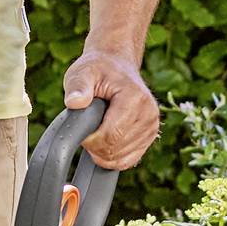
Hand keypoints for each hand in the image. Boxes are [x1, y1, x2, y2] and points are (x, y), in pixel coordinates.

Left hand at [64, 48, 157, 171]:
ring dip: (102, 152)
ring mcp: (152, 126)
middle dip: (94, 146)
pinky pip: (128, 161)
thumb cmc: (99, 69)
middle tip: (86, 128)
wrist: (117, 65)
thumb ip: (77, 86)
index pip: (111, 136)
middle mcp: (149, 113)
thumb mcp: (83, 72)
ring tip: (96, 130)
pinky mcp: (150, 135)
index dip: (90, 140)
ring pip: (121, 158)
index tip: (80, 129)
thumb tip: (74, 102)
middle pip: (116, 149)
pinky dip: (112, 157)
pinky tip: (104, 142)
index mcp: (135, 98)